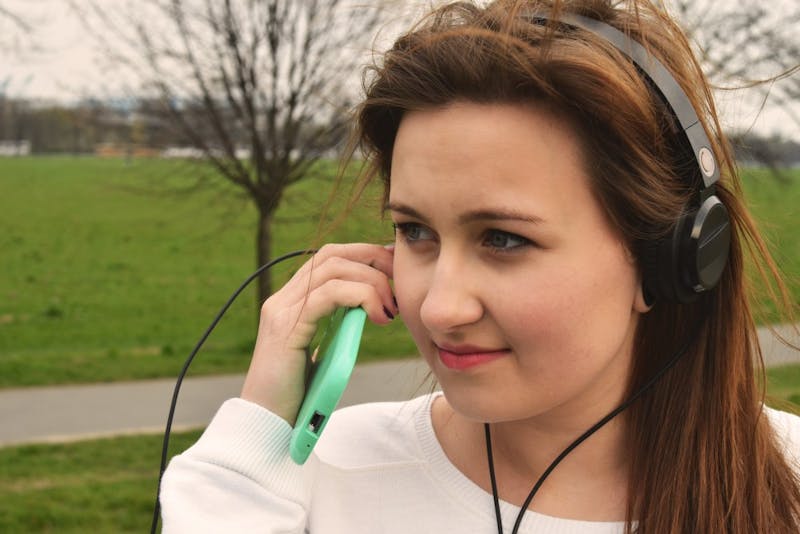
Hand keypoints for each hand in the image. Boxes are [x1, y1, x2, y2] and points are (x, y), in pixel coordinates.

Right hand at [240, 243, 396, 423]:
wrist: (269, 423)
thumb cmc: (301, 394)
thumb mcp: (326, 350)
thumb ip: (340, 325)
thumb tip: (371, 307)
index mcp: (293, 301)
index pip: (329, 257)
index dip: (365, 254)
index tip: (394, 268)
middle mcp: (283, 298)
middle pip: (332, 254)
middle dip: (372, 259)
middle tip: (399, 282)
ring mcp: (281, 310)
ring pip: (333, 269)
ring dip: (371, 282)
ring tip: (389, 309)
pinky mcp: (286, 327)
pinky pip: (328, 295)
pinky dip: (360, 297)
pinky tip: (378, 317)